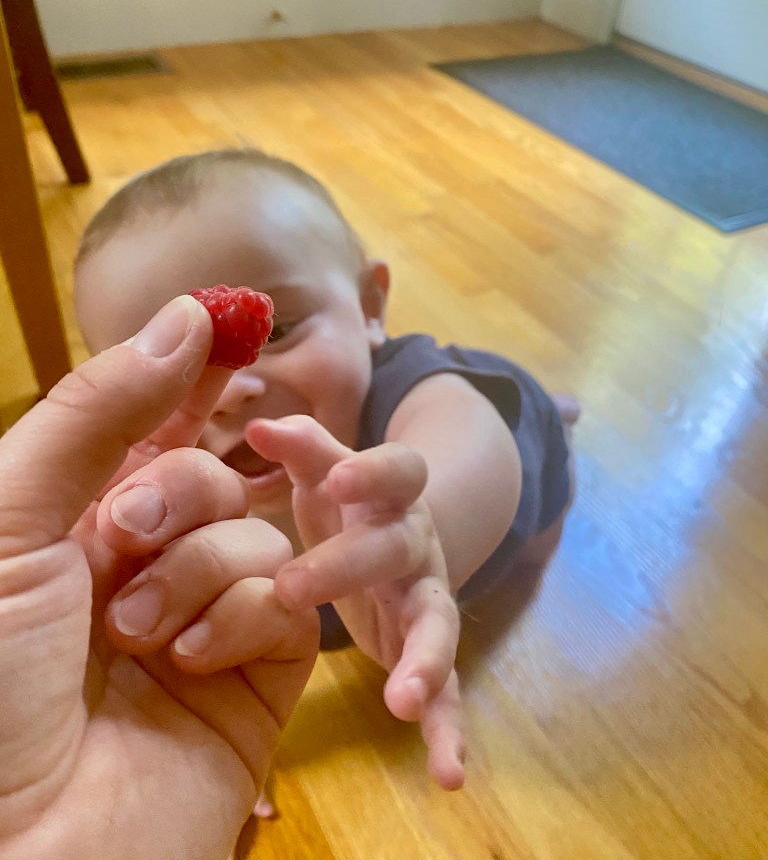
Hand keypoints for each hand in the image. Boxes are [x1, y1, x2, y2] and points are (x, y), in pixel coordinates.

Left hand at [0, 297, 317, 859]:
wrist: (28, 850)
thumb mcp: (12, 521)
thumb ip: (97, 413)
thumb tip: (185, 315)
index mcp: (74, 523)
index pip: (149, 428)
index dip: (189, 377)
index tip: (234, 323)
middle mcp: (144, 564)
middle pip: (212, 475)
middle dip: (179, 493)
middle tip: (125, 536)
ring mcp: (206, 616)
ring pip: (256, 535)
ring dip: (198, 572)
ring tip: (138, 635)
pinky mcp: (260, 670)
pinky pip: (286, 601)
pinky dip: (241, 619)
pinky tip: (187, 664)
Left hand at [246, 415, 464, 790]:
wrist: (401, 538)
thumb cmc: (348, 504)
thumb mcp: (327, 471)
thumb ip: (303, 447)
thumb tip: (259, 422)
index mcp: (388, 494)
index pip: (398, 469)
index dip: (372, 471)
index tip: (336, 477)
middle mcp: (414, 541)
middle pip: (397, 546)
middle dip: (350, 564)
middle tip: (290, 589)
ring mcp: (428, 595)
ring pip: (437, 620)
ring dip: (425, 658)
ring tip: (402, 702)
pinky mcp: (427, 647)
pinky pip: (446, 688)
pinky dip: (448, 728)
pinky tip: (449, 775)